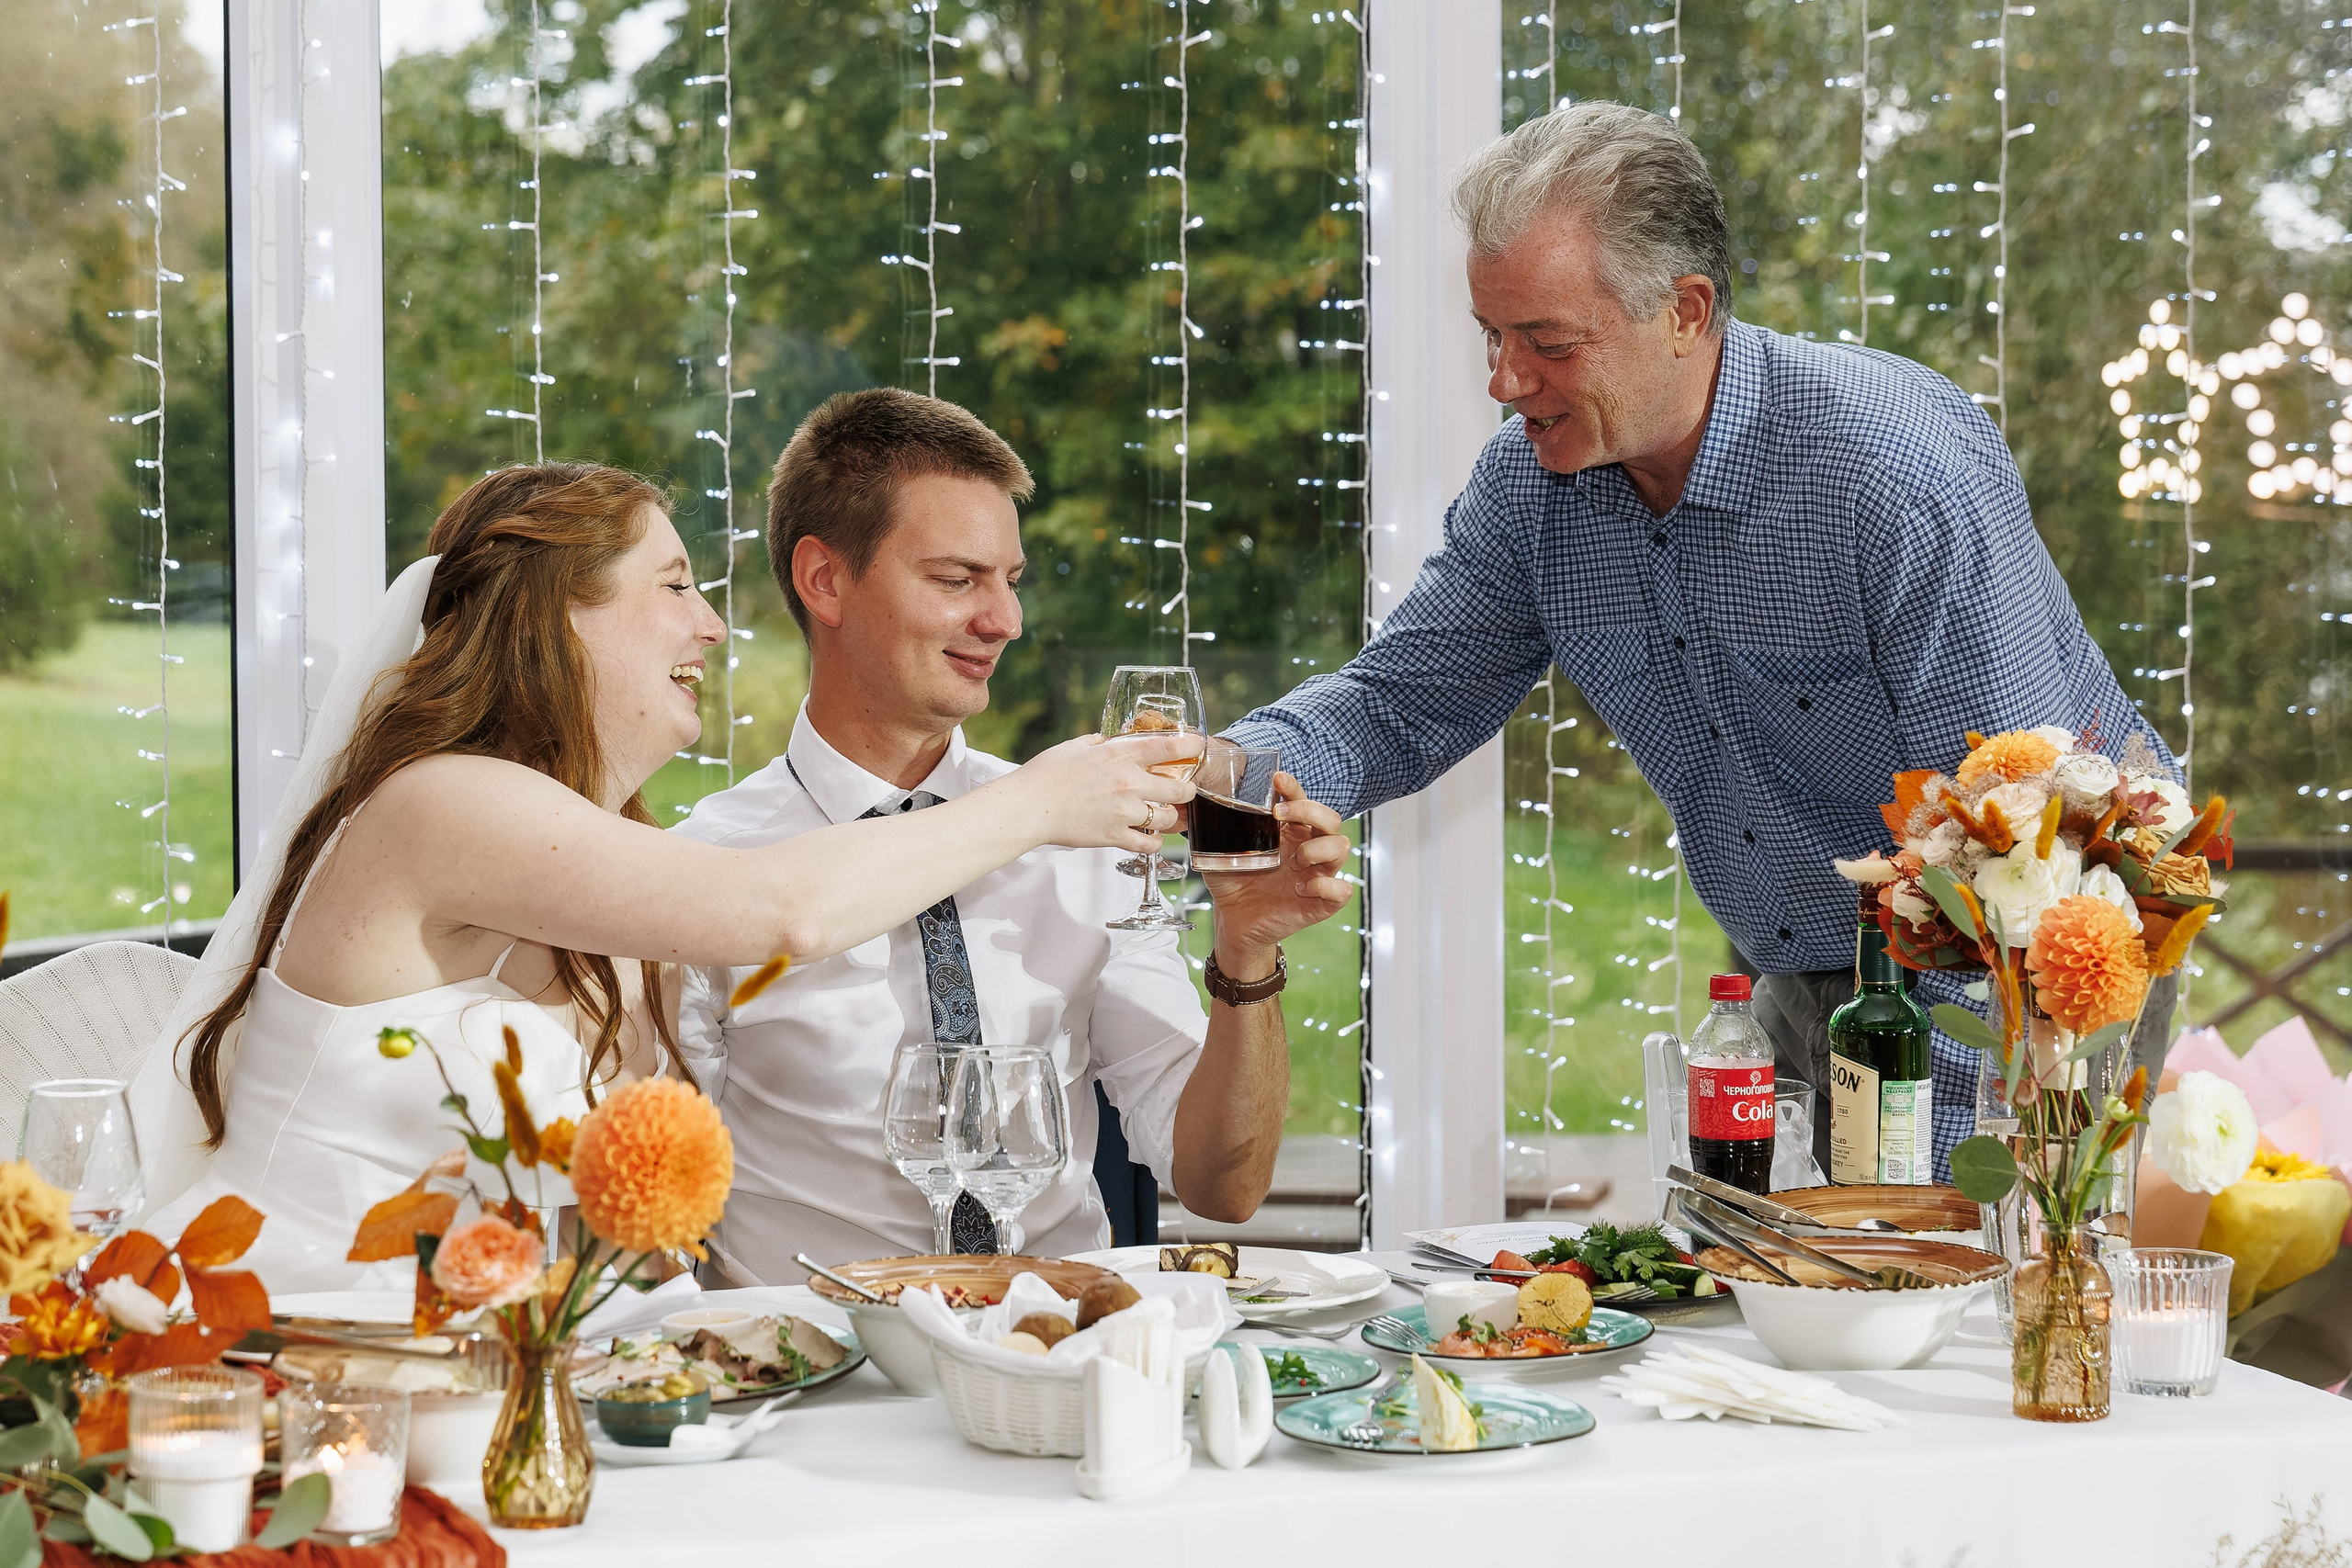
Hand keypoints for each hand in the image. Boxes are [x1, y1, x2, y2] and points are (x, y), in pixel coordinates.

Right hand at [1005, 732, 1199, 854]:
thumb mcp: (1076, 746)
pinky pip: (1149, 844)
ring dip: (1170, 817)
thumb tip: (1111, 740)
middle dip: (1187, 790)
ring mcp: (1124, 813)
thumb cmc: (1046, 773)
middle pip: (1179, 789)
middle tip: (1184, 790)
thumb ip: (1100, 742)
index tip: (1198, 747)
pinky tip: (1150, 837)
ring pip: (1168, 818)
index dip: (1191, 747)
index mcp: (1120, 755)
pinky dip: (1155, 842)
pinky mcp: (1114, 837)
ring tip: (1163, 814)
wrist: (1028, 806)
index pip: (1169, 747)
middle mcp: (1129, 783)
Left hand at [1199, 773, 1354, 976]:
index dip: (1295, 788)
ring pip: (1341, 847)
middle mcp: (1307, 849)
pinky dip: (1326, 886)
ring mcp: (1316, 875)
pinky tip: (1301, 889)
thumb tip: (1198, 803)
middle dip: (1310, 811)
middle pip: (1331, 819)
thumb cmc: (1232, 882)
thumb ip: (1216, 828)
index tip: (1277, 780)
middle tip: (1280, 816)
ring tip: (1292, 862)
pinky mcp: (1320, 903)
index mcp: (1289, 833)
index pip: (1303, 801)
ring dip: (1317, 849)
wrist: (1233, 921)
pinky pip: (1342, 890)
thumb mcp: (1220, 851)